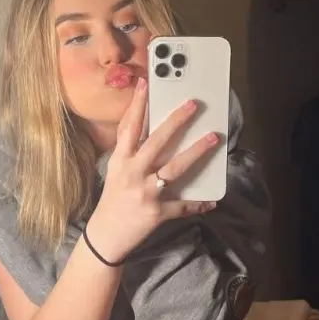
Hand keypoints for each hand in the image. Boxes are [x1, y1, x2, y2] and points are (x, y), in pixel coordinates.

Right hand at [85, 77, 218, 262]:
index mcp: (120, 161)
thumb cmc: (112, 199)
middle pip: (156, 142)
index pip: (129, 128)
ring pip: (175, 168)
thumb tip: (146, 126)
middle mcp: (132, 173)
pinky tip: (212, 201)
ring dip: (196, 152)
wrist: (105, 236)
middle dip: (176, 121)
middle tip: (193, 105)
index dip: (137, 105)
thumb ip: (130, 150)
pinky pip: (182, 206)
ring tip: (213, 138)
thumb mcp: (115, 171)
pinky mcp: (156, 213)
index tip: (146, 83)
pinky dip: (197, 204)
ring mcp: (145, 193)